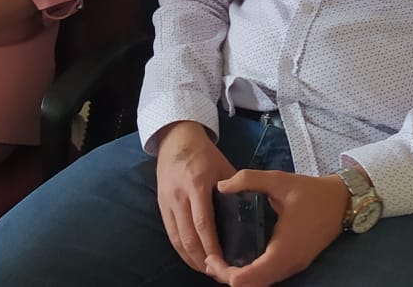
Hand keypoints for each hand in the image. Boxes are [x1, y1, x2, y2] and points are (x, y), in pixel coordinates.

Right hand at [155, 121, 236, 276]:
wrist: (176, 140)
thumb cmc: (204, 154)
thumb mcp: (224, 166)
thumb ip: (236, 189)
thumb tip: (251, 213)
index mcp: (198, 184)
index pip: (203, 222)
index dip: (212, 246)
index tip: (222, 262)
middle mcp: (180, 195)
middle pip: (188, 236)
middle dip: (202, 259)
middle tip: (217, 272)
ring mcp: (167, 202)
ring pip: (177, 239)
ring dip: (190, 258)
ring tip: (206, 270)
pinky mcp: (161, 205)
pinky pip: (170, 233)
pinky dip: (181, 250)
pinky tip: (192, 258)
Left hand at [210, 169, 351, 286]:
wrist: (342, 201)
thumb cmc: (311, 191)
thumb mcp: (278, 180)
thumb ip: (249, 179)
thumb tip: (221, 185)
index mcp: (284, 249)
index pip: (251, 278)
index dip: (226, 274)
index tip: (211, 258)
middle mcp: (289, 264)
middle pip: (254, 286)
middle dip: (228, 278)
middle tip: (211, 259)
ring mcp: (295, 267)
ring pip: (263, 284)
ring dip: (241, 278)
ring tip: (220, 260)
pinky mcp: (297, 264)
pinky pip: (271, 277)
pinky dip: (253, 274)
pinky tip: (240, 259)